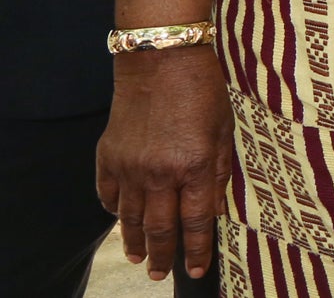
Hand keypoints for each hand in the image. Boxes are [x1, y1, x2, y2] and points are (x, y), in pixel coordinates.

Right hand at [96, 45, 235, 280]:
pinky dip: (115, 212)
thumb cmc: (202, 89)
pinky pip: (108, 195)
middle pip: (159, 229)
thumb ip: (220, 172)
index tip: (197, 270)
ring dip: (134, 242)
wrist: (160, 59)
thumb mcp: (225, 130)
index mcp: (195, 167)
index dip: (198, 250)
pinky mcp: (108, 156)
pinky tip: (122, 221)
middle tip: (160, 274)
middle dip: (162, 256)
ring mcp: (130, 167)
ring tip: (139, 258)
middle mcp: (159, 174)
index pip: (197, 222)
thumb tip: (215, 209)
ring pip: (130, 219)